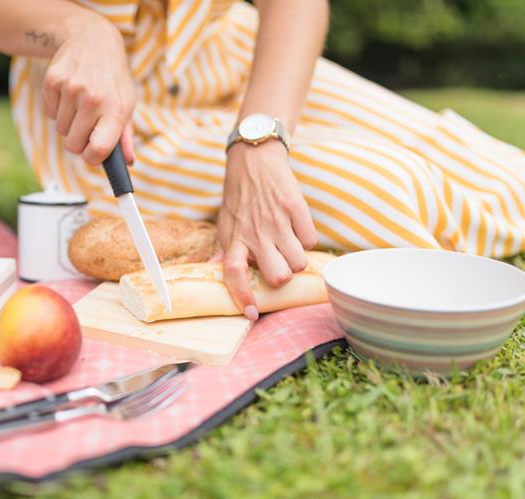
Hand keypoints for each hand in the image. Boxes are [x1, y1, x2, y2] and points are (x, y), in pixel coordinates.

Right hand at [42, 14, 135, 164]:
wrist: (92, 39)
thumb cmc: (112, 78)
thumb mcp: (126, 102)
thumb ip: (125, 135)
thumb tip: (127, 162)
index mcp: (116, 108)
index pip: (99, 149)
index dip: (92, 158)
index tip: (91, 154)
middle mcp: (93, 99)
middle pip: (73, 144)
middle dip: (78, 140)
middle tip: (86, 125)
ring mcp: (71, 89)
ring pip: (60, 130)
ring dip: (68, 122)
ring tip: (80, 103)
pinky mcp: (52, 80)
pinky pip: (50, 113)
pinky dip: (57, 109)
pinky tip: (69, 93)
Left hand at [217, 141, 316, 319]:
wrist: (255, 159)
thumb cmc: (239, 196)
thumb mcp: (225, 222)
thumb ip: (224, 249)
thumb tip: (212, 270)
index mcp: (235, 239)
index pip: (234, 274)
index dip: (243, 296)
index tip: (253, 314)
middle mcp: (255, 233)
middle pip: (278, 276)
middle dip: (282, 276)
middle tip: (278, 263)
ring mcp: (277, 221)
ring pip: (298, 263)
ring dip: (297, 259)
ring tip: (288, 244)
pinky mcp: (295, 208)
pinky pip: (311, 241)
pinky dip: (307, 239)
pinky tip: (296, 228)